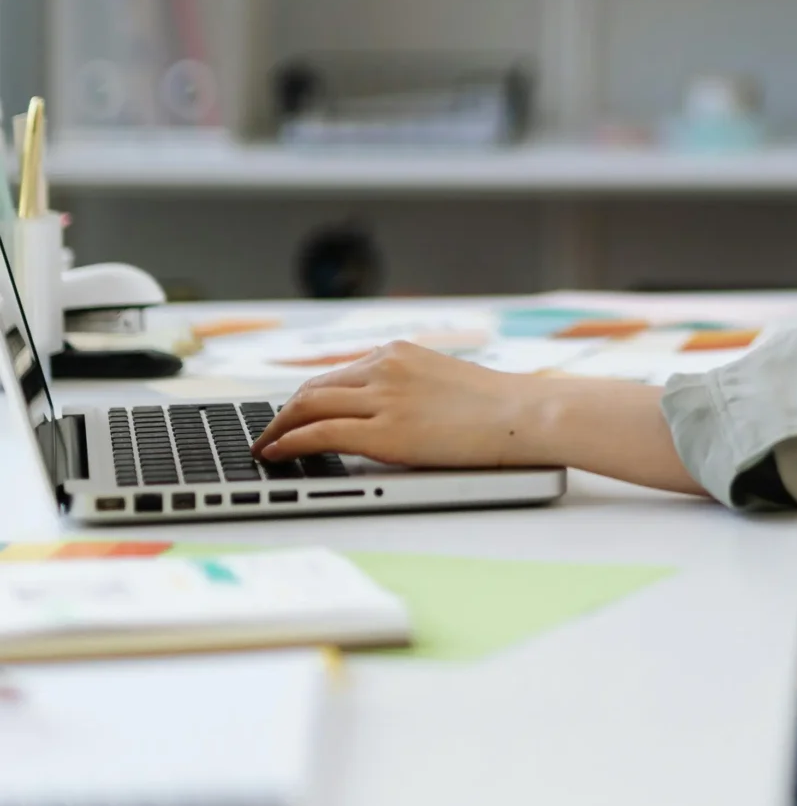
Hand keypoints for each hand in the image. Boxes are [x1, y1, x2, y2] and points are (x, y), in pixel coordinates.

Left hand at [253, 341, 547, 469]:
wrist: (523, 413)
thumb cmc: (496, 406)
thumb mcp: (442, 380)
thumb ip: (408, 388)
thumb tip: (383, 413)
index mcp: (398, 352)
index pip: (336, 374)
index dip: (305, 397)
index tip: (290, 412)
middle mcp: (384, 367)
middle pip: (313, 387)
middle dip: (285, 412)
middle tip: (268, 432)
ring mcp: (383, 398)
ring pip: (308, 406)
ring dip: (279, 428)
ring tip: (265, 446)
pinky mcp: (385, 432)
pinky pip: (320, 434)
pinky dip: (290, 442)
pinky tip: (277, 453)